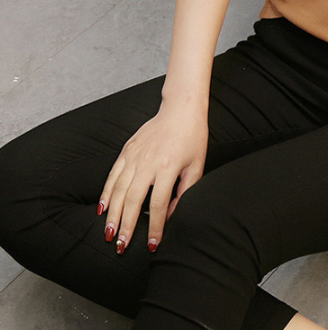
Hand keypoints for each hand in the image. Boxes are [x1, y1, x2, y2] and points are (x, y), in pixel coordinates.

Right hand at [97, 93, 207, 254]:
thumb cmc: (192, 137)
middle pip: (132, 200)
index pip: (158, 205)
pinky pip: (113, 175)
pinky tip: (102, 209)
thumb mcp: (197, 165)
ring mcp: (135, 155)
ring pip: (118, 190)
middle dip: (126, 226)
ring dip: (112, 214)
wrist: (181, 108)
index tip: (152, 244)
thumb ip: (185, 191)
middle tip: (121, 246)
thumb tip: (171, 214)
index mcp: (168, 167)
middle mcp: (148, 162)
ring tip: (109, 234)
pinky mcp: (127, 149)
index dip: (154, 227)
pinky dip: (106, 193)